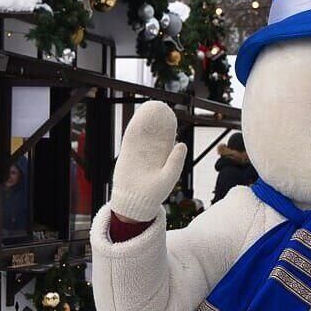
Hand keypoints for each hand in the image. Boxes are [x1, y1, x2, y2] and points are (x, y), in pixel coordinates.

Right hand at [110, 101, 187, 222]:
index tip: (171, 116)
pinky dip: (134, 128)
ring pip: (142, 133)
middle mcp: (151, 153)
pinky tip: (137, 118)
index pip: (166, 139)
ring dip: (145, 121)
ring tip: (149, 107)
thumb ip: (176, 162)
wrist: (135, 203)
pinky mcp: (127, 154)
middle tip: (160, 107)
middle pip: (154, 133)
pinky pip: (130, 139)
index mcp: (163, 157)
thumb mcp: (168, 177)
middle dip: (157, 121)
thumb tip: (182, 144)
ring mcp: (138, 152)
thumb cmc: (154, 194)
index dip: (168, 128)